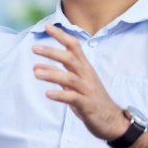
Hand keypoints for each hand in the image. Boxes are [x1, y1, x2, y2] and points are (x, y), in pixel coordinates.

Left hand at [32, 24, 126, 140]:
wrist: (112, 121)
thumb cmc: (91, 100)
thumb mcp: (73, 85)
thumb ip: (57, 74)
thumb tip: (37, 67)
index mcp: (84, 68)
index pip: (74, 46)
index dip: (61, 35)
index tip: (47, 26)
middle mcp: (87, 76)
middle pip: (70, 59)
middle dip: (52, 52)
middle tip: (34, 48)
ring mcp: (88, 90)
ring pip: (70, 78)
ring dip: (52, 74)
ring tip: (35, 72)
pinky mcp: (87, 105)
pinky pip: (73, 98)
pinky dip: (60, 95)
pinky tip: (48, 94)